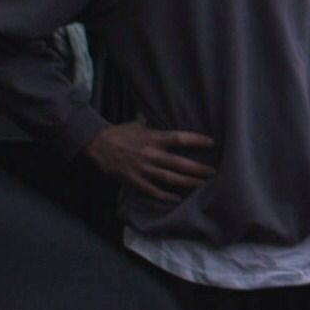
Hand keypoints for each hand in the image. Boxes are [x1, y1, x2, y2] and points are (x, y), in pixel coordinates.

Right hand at [83, 118, 214, 202]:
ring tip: (202, 184)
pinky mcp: (133, 180)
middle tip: (213, 172)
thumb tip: (163, 111)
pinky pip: (152, 191)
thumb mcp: (138, 124)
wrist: (97, 145)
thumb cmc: (120, 133)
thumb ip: (153, 123)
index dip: (196, 140)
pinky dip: (165, 196)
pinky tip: (177, 199)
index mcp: (153, 138)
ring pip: (169, 178)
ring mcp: (142, 169)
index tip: (211, 142)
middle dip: (197, 168)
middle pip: (179, 163)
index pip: (179, 138)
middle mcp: (150, 154)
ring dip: (187, 182)